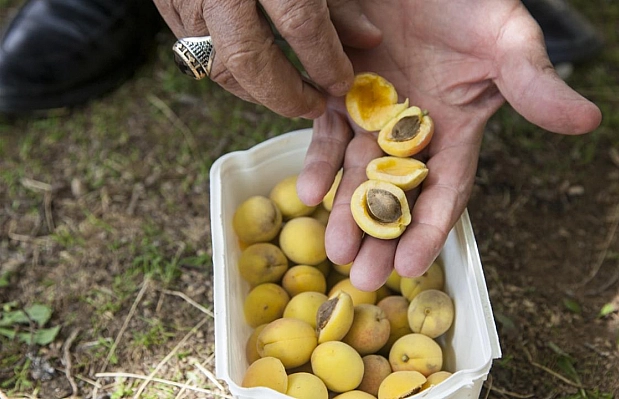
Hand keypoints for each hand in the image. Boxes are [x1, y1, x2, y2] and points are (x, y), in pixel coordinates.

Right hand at [152, 0, 380, 117]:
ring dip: (257, 92)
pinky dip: (233, 73)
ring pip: (220, 66)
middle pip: (249, 58)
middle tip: (314, 105)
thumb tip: (368, 41)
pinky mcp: (166, 4)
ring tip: (290, 97)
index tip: (342, 83)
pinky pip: (199, 56)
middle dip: (285, 94)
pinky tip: (259, 78)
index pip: (300, 23)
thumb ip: (336, 0)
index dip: (325, 61)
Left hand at [297, 0, 601, 290]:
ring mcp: (374, 112)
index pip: (446, 189)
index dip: (430, 229)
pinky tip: (309, 190)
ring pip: (357, 172)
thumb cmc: (474, 4)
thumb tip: (588, 120)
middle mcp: (412, 130)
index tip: (414, 267)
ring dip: (345, 211)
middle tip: (363, 278)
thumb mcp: (509, 41)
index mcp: (456, 128)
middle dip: (381, 236)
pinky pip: (326, 131)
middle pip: (395, 193)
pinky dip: (319, 160)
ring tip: (334, 248)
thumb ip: (535, 83)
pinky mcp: (340, 89)